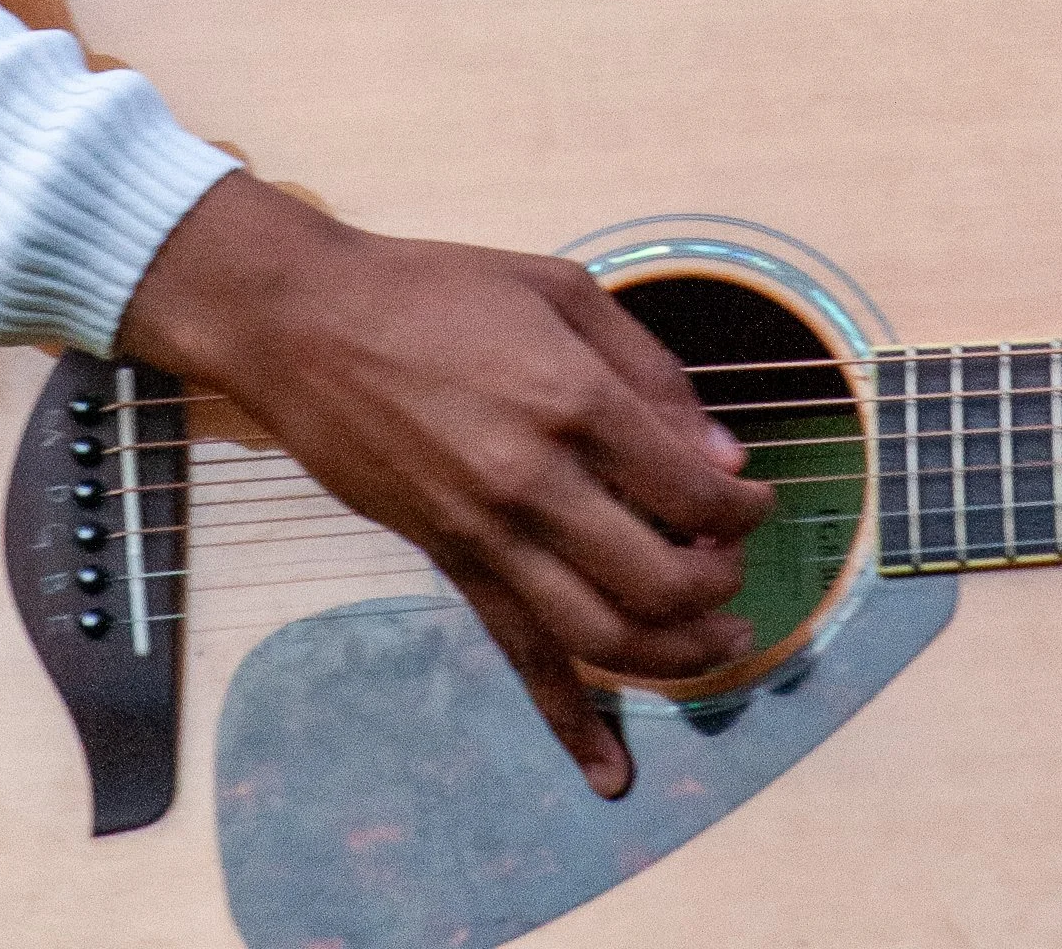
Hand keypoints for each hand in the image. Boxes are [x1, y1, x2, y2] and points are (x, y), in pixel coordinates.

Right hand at [119, 171, 774, 794]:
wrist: (309, 323)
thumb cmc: (438, 289)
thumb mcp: (561, 290)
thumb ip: (650, 370)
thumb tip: (719, 456)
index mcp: (573, 400)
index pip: (691, 493)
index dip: (741, 509)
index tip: (752, 499)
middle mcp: (535, 482)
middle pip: (661, 580)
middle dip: (719, 584)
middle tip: (732, 563)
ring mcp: (488, 534)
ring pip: (604, 638)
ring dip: (678, 657)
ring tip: (719, 642)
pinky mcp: (450, 564)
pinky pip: (519, 657)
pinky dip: (569, 723)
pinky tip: (610, 772)